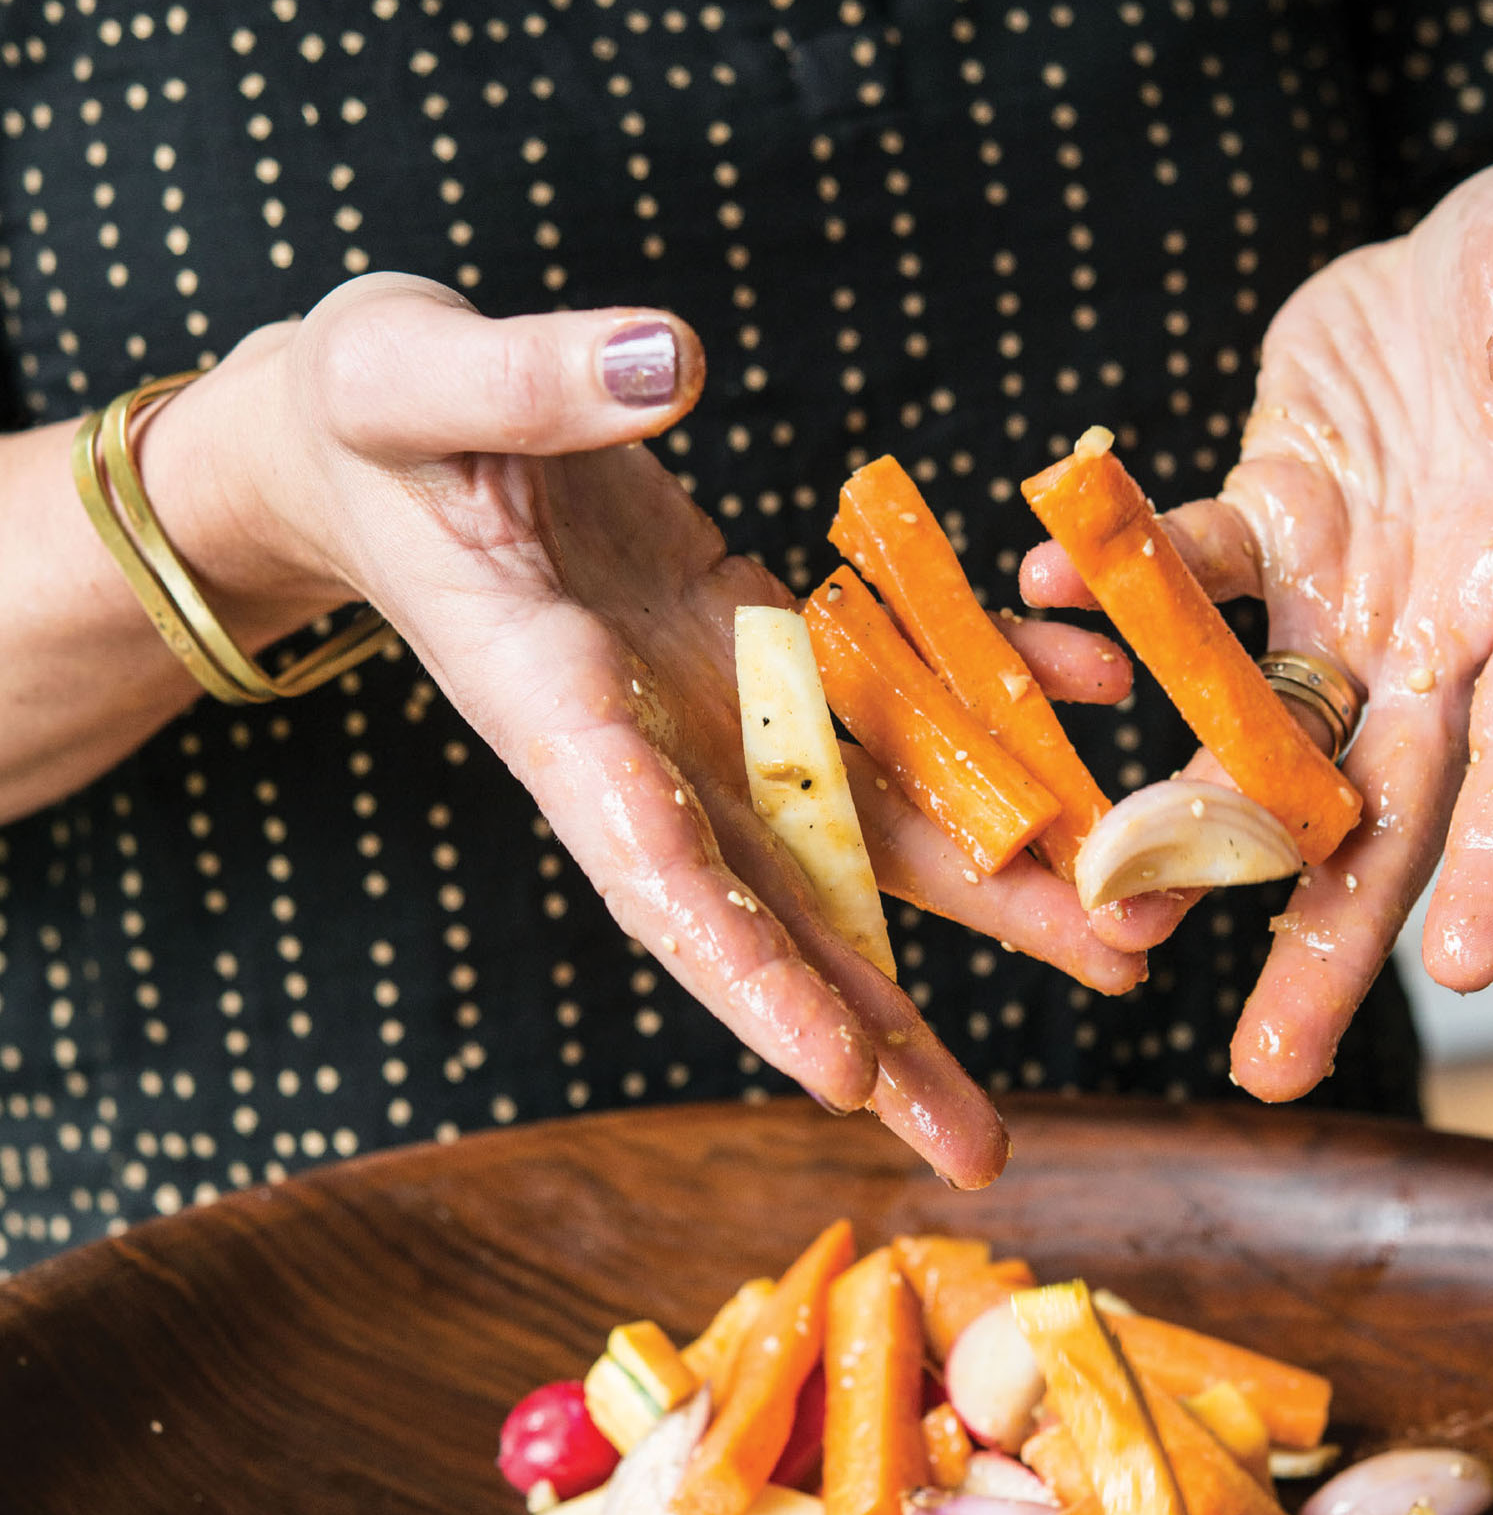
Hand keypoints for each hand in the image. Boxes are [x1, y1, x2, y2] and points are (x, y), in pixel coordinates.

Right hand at [208, 276, 1142, 1185]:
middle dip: (879, 1034)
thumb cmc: (364, 415)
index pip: (652, 870)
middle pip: (776, 917)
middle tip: (980, 1152)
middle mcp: (648, 750)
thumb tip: (666, 363)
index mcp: (554, 714)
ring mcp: (713, 709)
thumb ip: (524, 381)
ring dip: (982, 908)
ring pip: (860, 834)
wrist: (376, 442)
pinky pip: (886, 700)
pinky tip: (1088, 714)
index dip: (746, 977)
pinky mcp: (757, 649)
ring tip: (1106, 969)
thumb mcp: (409, 376)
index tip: (838, 1073)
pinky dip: (987, 710)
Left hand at [1022, 161, 1492, 1099]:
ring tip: (1119, 931)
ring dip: (1195, 837)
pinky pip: (1181, 580)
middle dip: (1331, 935)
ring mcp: (1342, 598)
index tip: (1468, 968)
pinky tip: (1034, 609)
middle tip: (1274, 1065)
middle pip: (1386, 804)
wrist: (1468, 276)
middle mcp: (1439, 628)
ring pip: (1268, 739)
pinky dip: (1111, 593)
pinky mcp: (1261, 535)